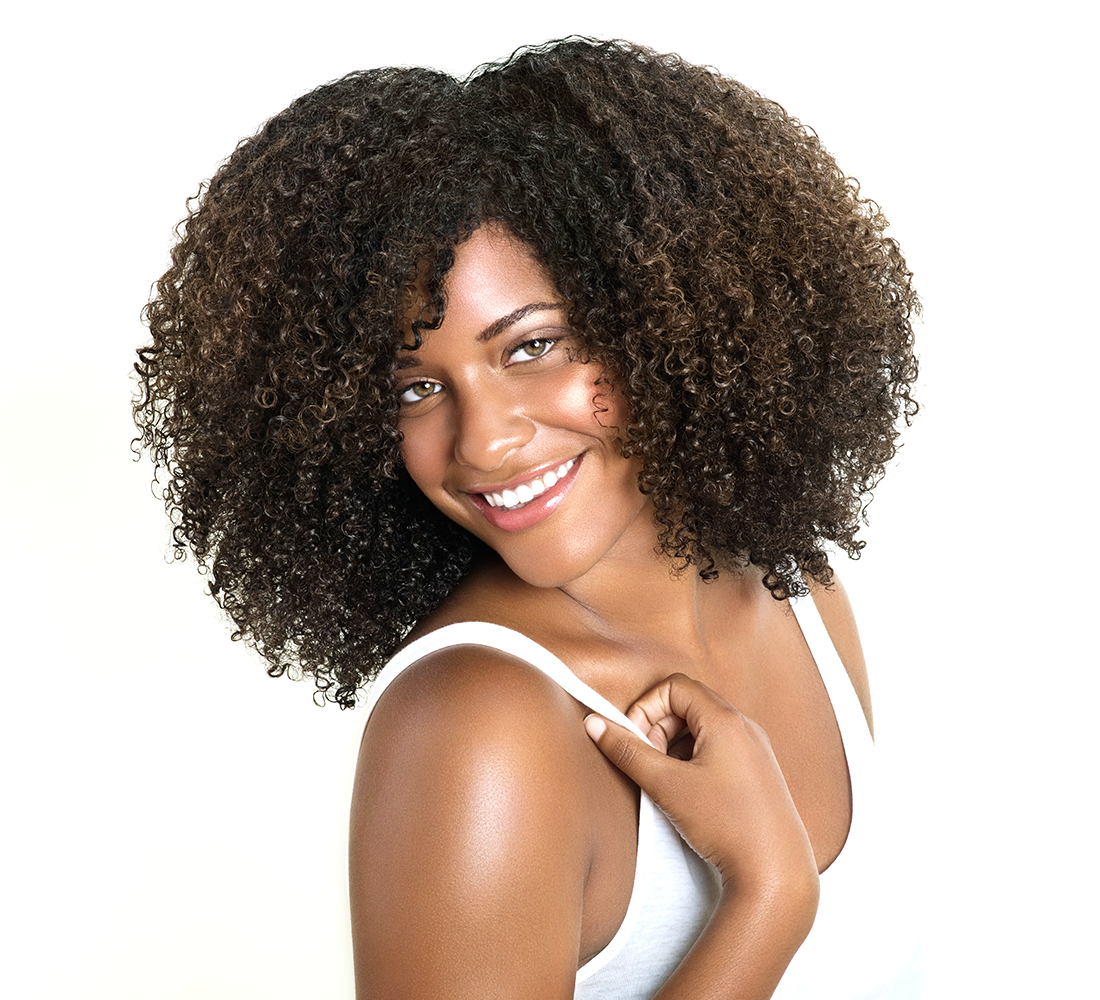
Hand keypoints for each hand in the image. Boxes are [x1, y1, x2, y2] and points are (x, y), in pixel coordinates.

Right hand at [584, 673, 817, 903]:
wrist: (775, 873)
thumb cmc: (727, 825)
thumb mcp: (667, 786)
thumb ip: (628, 751)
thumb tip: (595, 724)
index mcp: (725, 720)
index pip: (674, 686)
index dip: (647, 708)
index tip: (636, 741)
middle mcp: (745, 727)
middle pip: (687, 704)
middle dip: (658, 727)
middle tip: (648, 763)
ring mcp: (755, 749)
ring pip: (702, 728)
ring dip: (674, 745)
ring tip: (667, 781)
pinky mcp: (758, 772)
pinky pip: (718, 748)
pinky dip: (694, 760)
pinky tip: (689, 793)